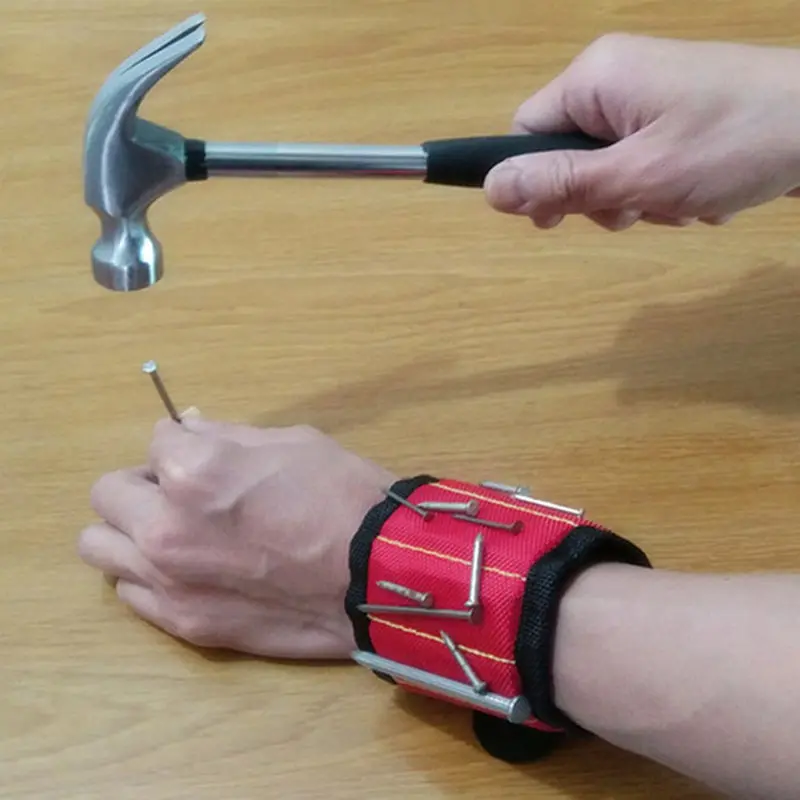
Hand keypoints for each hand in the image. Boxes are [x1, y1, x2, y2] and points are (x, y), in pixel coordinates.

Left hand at [77, 413, 396, 658]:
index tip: (203, 453)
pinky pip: (130, 592)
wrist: (378, 574)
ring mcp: (169, 581)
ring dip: (130, 529)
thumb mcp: (290, 442)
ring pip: (99, 546)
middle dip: (142, 483)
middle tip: (180, 491)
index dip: (182, 444)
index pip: (154, 441)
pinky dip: (148, 575)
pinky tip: (190, 571)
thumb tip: (189, 429)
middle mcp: (165, 527)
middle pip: (108, 493)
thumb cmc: (343, 495)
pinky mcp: (184, 623)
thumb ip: (225, 436)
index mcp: (192, 472)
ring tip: (174, 532)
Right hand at [484, 34, 799, 229]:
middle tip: (638, 208)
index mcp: (596, 78)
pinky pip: (648, 165)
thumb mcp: (638, 175)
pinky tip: (704, 194)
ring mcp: (654, 98)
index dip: (533, 180)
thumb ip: (561, 184)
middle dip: (600, 197)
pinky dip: (669, 190)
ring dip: (640, 200)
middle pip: (569, 156)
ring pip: (610, 169)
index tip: (556, 219)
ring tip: (683, 200)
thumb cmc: (734, 143)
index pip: (525, 132)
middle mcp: (618, 80)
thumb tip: (490, 189)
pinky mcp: (683, 117)